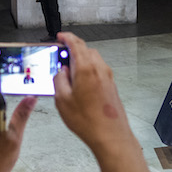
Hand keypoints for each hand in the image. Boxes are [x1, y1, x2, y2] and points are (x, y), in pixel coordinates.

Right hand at [53, 32, 135, 157]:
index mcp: (85, 68)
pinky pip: (98, 70)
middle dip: (73, 48)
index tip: (60, 36)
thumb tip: (61, 71)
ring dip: (81, 59)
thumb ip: (59, 80)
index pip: (76, 44)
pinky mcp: (111, 85)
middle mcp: (99, 68)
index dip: (66, 37)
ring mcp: (108, 77)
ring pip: (93, 59)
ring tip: (68, 69)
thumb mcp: (62, 100)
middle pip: (86, 49)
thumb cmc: (87, 120)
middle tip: (61, 54)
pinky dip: (88, 68)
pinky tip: (80, 81)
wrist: (110, 135)